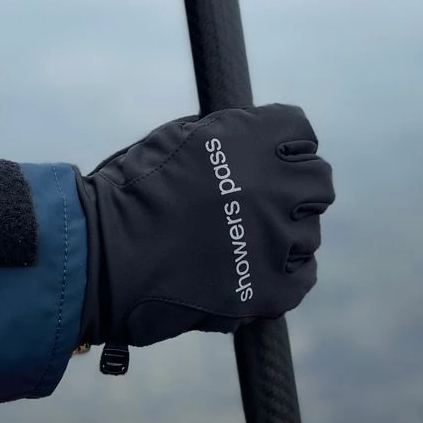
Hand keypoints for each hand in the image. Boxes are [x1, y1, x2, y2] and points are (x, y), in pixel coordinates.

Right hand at [75, 104, 333, 347]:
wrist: (103, 257)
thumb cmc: (130, 194)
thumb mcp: (179, 138)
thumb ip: (228, 136)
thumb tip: (254, 140)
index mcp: (254, 140)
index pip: (301, 133)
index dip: (284, 149)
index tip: (269, 162)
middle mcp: (276, 186)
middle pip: (319, 183)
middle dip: (295, 190)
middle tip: (265, 205)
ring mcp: (278, 240)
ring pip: (308, 233)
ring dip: (284, 235)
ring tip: (244, 245)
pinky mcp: (272, 288)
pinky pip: (303, 277)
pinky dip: (284, 275)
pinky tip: (255, 272)